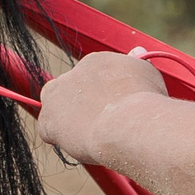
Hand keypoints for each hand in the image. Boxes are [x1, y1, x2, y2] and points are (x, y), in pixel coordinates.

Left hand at [36, 50, 168, 165]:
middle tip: (100, 123)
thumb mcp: (146, 74)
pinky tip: (80, 143)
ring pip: (56, 109)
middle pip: (71, 91)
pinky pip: (48, 130)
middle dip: (82, 106)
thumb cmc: (143, 100)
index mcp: (96, 62)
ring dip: (69, 121)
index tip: (112, 109)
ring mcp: (57, 96)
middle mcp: (72, 74)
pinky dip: (60, 139)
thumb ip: (136, 63)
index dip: (101, 96)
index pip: (91, 78)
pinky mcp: (48, 120)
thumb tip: (137, 51)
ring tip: (92, 134)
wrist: (128, 122)